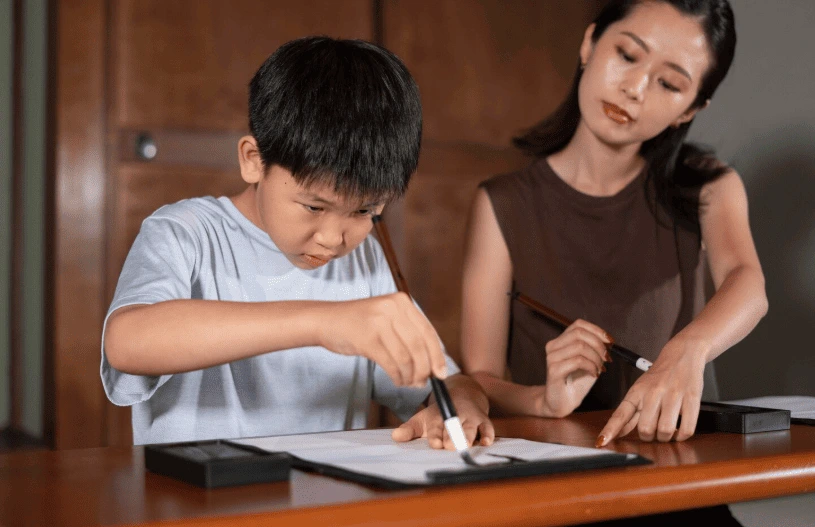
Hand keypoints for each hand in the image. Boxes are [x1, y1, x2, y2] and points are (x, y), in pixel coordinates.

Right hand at [317, 292, 447, 386]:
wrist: (326, 320)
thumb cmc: (359, 323)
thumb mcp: (387, 318)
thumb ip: (409, 334)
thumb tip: (433, 364)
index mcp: (402, 302)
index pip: (428, 331)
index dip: (437, 355)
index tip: (441, 373)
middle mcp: (392, 308)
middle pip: (419, 346)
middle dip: (424, 369)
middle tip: (422, 382)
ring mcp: (379, 322)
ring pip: (406, 357)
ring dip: (410, 376)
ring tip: (408, 383)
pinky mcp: (367, 339)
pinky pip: (391, 364)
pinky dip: (397, 376)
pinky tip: (397, 380)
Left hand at [392, 375, 494, 448]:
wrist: (463, 394)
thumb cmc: (440, 414)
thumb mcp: (423, 419)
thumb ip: (410, 430)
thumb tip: (395, 437)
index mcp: (438, 415)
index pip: (436, 426)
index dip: (436, 435)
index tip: (435, 444)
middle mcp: (455, 415)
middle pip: (454, 427)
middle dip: (452, 436)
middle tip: (450, 447)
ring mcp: (470, 418)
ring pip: (471, 428)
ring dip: (468, 436)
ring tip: (466, 446)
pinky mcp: (484, 421)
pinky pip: (488, 428)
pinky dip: (488, 435)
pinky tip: (486, 442)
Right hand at [538, 319, 611, 416]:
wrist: (562, 403)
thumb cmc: (576, 382)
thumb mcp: (588, 361)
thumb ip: (594, 349)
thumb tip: (607, 340)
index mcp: (560, 341)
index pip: (578, 325)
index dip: (596, 330)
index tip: (610, 341)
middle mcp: (553, 346)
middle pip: (579, 333)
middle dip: (598, 344)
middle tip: (607, 358)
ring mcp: (552, 357)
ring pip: (579, 346)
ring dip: (596, 357)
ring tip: (600, 368)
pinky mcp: (554, 370)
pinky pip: (578, 361)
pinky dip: (591, 366)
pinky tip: (594, 374)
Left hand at [596, 340, 706, 445]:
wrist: (683, 354)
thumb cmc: (659, 376)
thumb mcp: (640, 390)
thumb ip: (630, 413)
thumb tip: (617, 433)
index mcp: (637, 391)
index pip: (620, 413)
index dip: (610, 430)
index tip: (601, 442)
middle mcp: (653, 392)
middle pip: (645, 429)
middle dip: (649, 437)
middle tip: (653, 432)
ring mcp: (674, 394)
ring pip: (665, 431)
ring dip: (666, 438)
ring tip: (667, 431)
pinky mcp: (692, 398)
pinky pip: (687, 429)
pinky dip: (682, 436)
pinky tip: (680, 431)